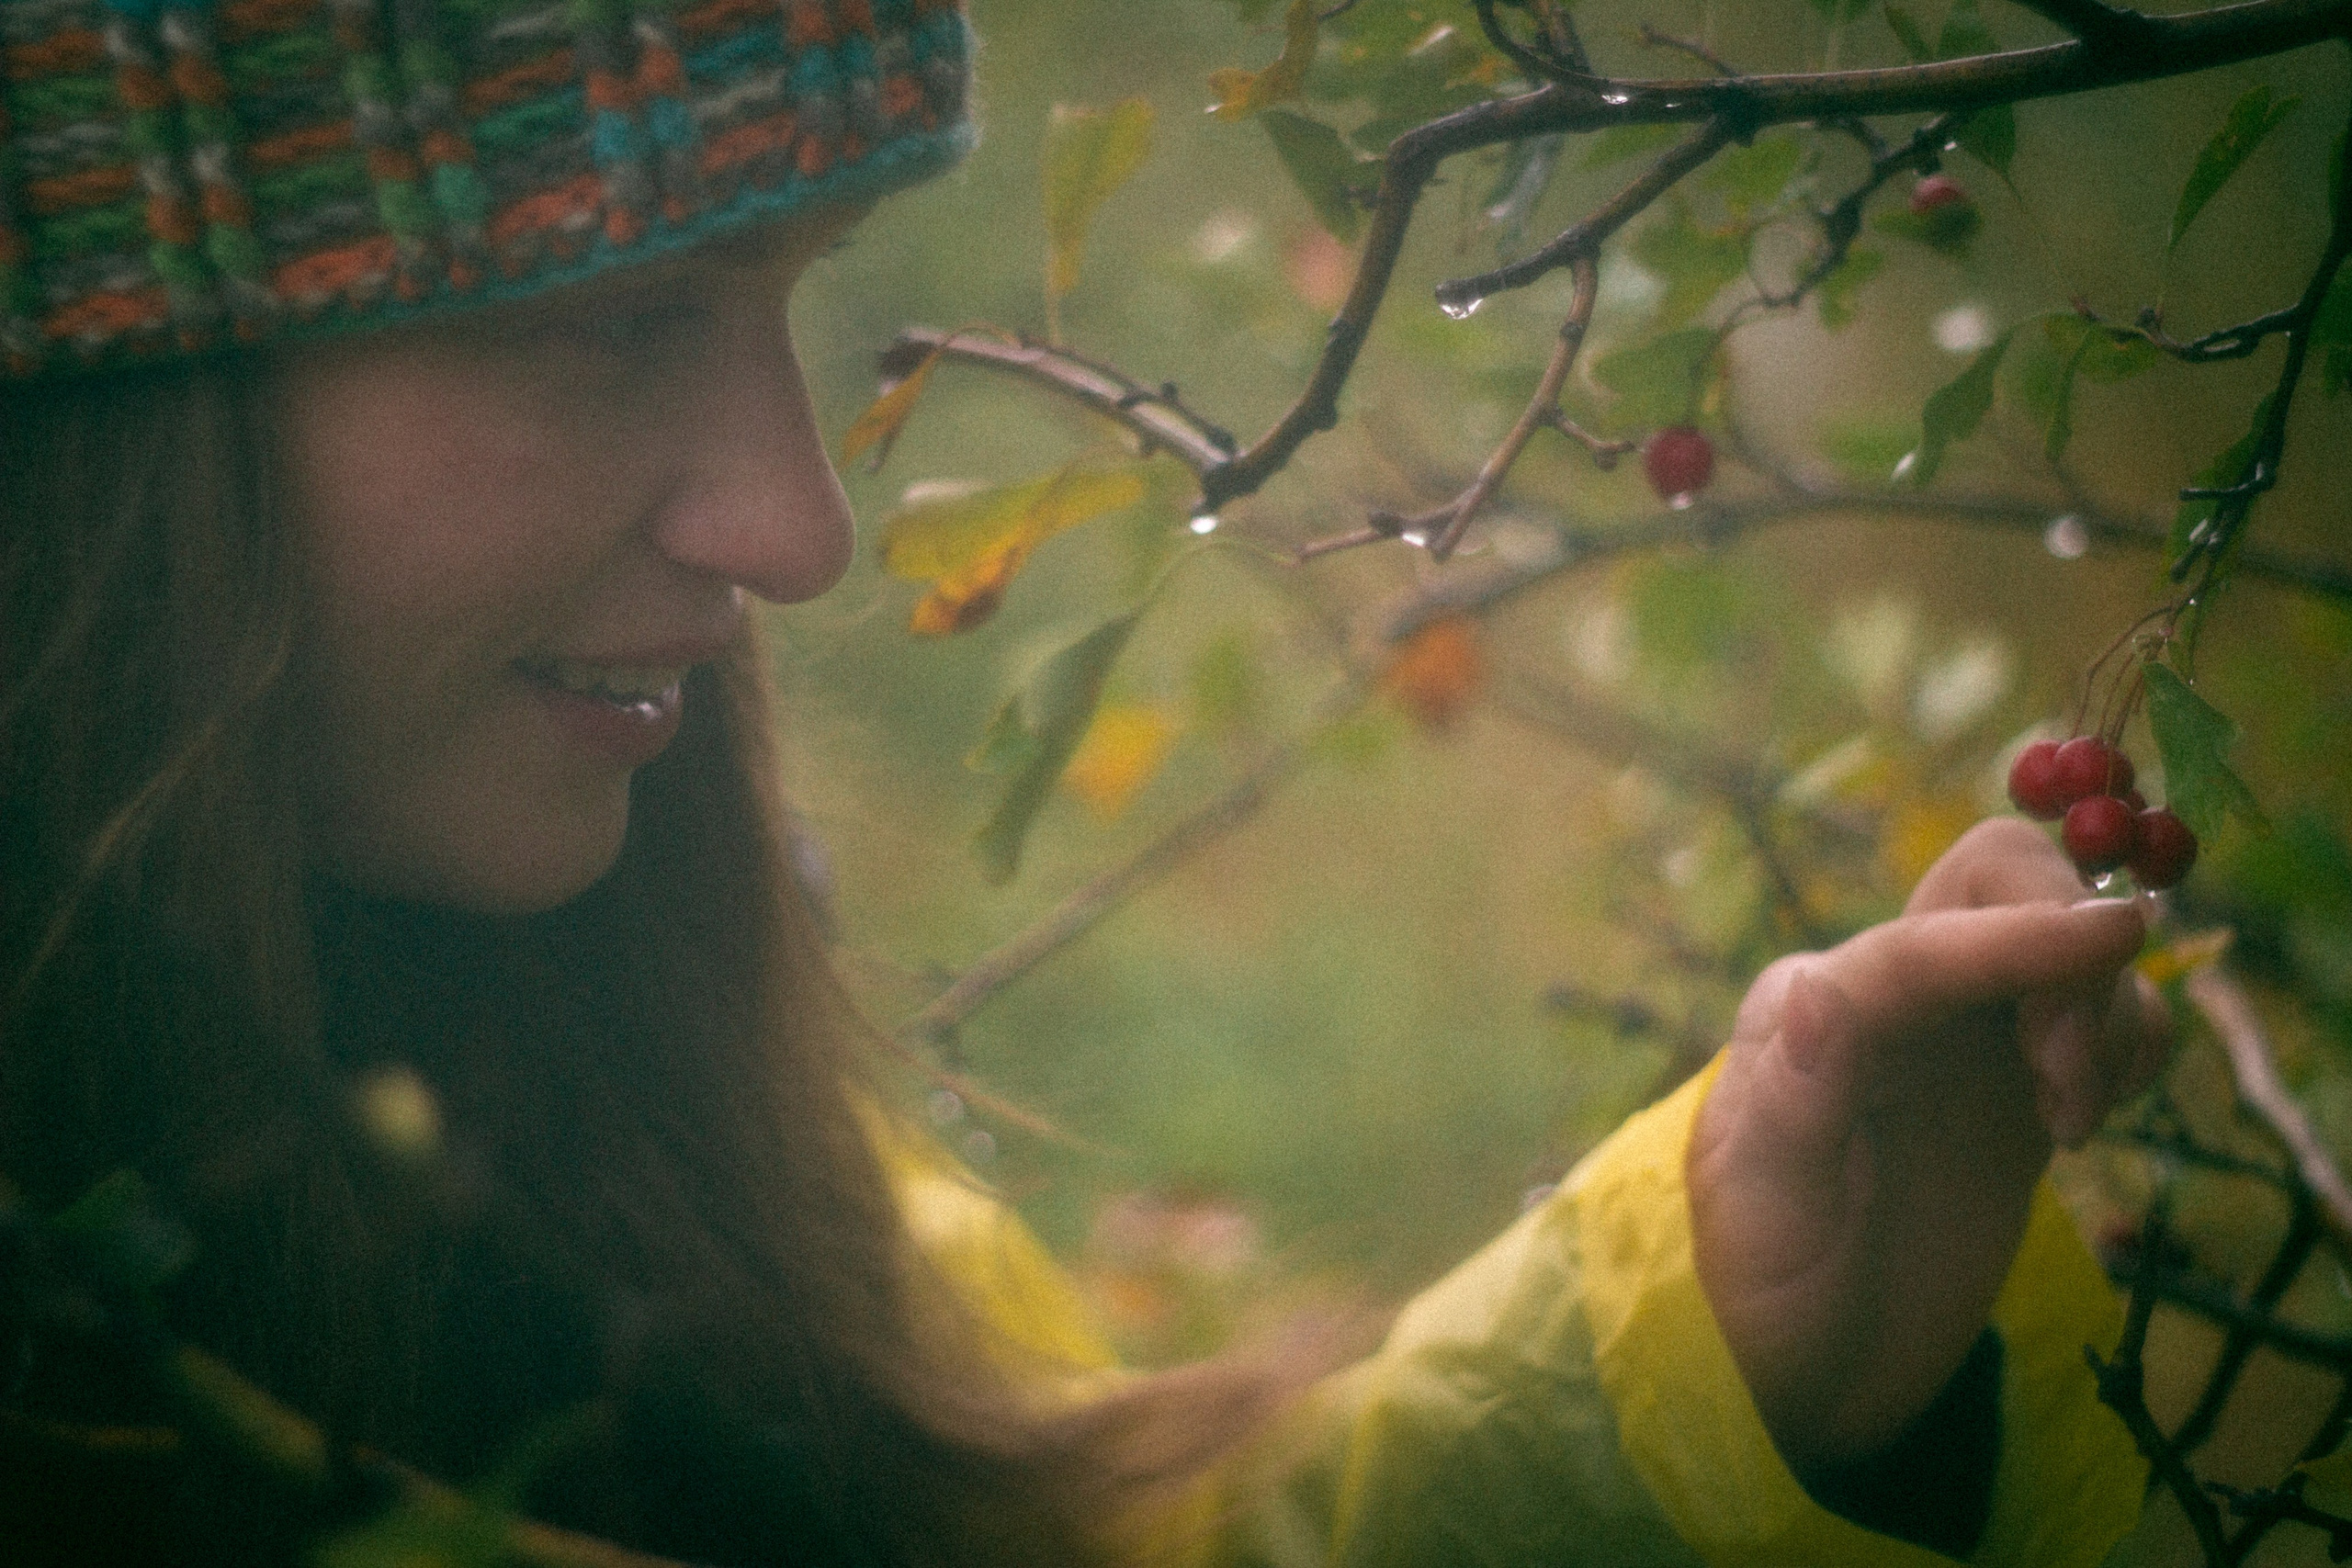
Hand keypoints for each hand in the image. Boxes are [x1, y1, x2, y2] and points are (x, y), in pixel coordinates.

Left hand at [1687, 818, 2170, 1471]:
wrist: (1817, 1370)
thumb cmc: (1768, 1297)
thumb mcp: (1762, 1219)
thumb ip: (1790, 1108)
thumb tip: (1815, 987)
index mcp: (1801, 1012)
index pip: (1917, 946)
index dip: (2015, 936)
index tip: (2113, 939)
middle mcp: (1878, 997)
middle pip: (1996, 880)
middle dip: (2061, 957)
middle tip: (2063, 1088)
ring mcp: (1953, 1030)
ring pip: (2059, 933)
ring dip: (2099, 1011)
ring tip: (2066, 1126)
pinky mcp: (2016, 1076)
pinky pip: (2098, 1004)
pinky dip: (2124, 1038)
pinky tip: (2082, 1117)